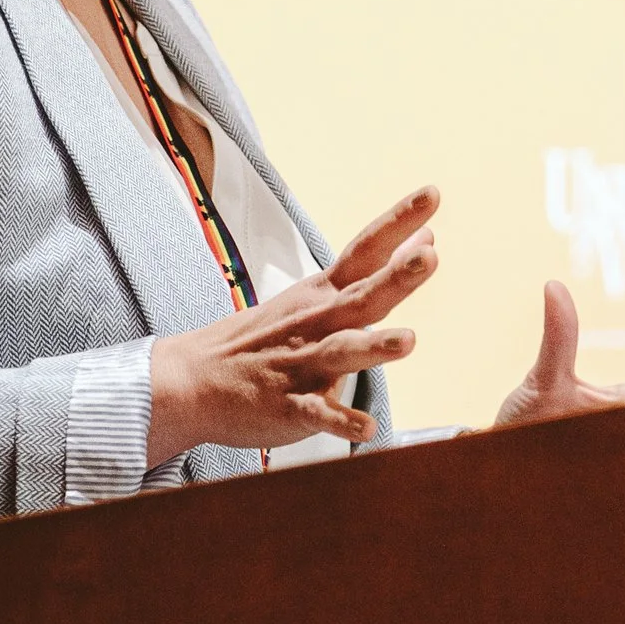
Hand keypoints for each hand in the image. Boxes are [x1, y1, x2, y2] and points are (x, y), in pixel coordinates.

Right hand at [147, 186, 441, 462]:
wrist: (192, 380)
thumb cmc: (265, 336)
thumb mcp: (319, 294)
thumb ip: (377, 270)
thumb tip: (428, 238)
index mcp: (324, 295)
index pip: (365, 251)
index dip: (398, 222)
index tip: (432, 194)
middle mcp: (317, 324)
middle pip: (362, 297)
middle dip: (396, 277)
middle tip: (429, 257)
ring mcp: (301, 364)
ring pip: (342, 352)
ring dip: (375, 346)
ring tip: (408, 341)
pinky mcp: (288, 406)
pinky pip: (317, 414)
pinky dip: (340, 422)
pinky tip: (366, 430)